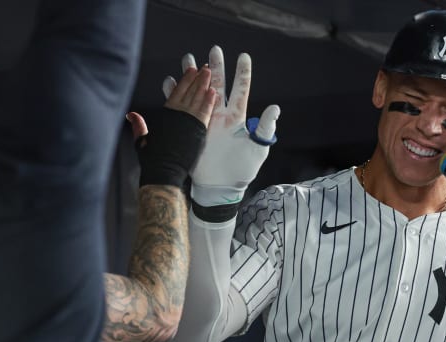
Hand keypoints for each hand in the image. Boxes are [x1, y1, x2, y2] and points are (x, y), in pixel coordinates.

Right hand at [132, 56, 216, 188]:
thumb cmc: (152, 159)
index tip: (191, 70)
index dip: (184, 81)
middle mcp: (177, 115)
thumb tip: (131, 114)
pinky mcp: (198, 130)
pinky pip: (205, 113)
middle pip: (189, 92)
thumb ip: (140, 125)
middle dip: (197, 78)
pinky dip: (209, 102)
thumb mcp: (143, 139)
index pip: (176, 92)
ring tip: (210, 72)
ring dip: (204, 85)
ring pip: (197, 99)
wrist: (163, 172)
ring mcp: (188, 121)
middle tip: (204, 67)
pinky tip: (214, 92)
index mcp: (165, 115)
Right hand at [188, 45, 279, 207]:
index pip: (241, 90)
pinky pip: (182, 108)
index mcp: (238, 118)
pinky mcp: (191, 129)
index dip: (242, 73)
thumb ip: (265, 128)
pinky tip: (170, 81)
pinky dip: (175, 94)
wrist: (221, 187)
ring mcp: (205, 121)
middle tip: (213, 50)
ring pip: (198, 92)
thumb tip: (275, 108)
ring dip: (193, 76)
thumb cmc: (243, 169)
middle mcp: (221, 115)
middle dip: (215, 67)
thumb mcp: (258, 149)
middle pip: (218, 85)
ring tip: (188, 58)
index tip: (243, 56)